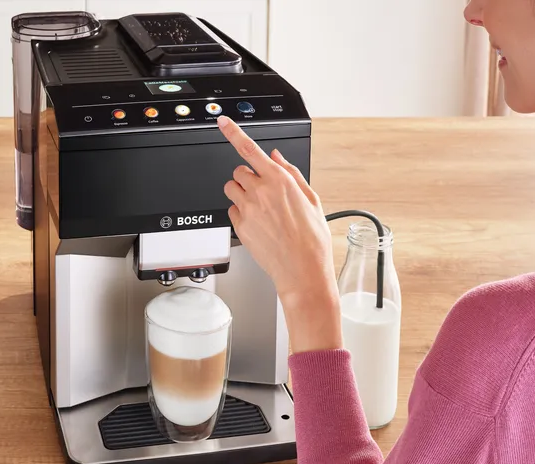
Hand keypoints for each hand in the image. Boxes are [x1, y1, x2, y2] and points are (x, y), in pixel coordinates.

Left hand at [218, 116, 342, 350]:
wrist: (302, 270)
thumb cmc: (312, 239)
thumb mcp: (311, 199)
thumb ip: (291, 173)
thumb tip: (276, 157)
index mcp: (280, 180)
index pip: (249, 149)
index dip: (233, 132)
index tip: (223, 121)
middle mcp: (260, 192)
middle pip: (239, 171)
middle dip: (248, 177)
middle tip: (263, 192)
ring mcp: (248, 209)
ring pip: (231, 189)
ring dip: (241, 193)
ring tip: (259, 208)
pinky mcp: (239, 226)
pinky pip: (231, 210)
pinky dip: (240, 213)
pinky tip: (258, 223)